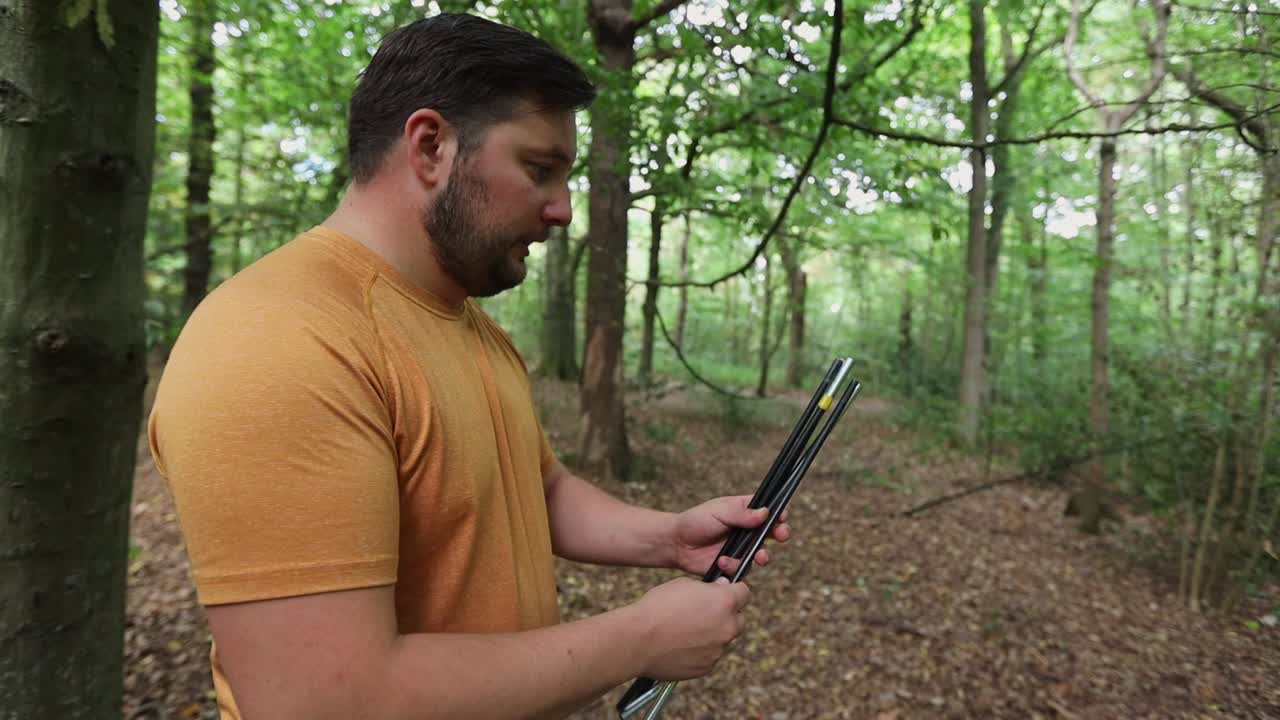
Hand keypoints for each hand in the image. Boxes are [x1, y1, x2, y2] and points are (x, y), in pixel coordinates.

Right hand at [632, 576, 750, 679]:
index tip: (723, 593)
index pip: (745, 593)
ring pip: (722, 639)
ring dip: (710, 634)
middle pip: (737, 619)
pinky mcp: (707, 667)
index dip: (733, 591)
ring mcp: (718, 650)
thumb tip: (720, 589)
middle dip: (724, 616)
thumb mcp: (684, 584)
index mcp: (725, 602)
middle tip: (701, 614)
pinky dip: (699, 651)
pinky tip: (679, 645)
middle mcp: (728, 626)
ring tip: (683, 631)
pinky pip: (709, 656)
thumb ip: (708, 588)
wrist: (638, 640)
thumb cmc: (657, 607)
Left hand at [669, 495, 791, 576]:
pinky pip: (744, 568)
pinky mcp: (733, 565)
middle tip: (781, 535)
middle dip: (781, 533)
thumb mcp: (719, 511)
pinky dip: (734, 566)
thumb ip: (742, 514)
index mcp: (744, 511)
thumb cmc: (695, 521)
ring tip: (759, 556)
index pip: (768, 510)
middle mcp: (746, 530)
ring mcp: (741, 548)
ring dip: (763, 555)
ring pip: (762, 553)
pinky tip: (722, 561)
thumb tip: (766, 513)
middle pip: (772, 532)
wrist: (677, 544)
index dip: (778, 513)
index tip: (781, 516)